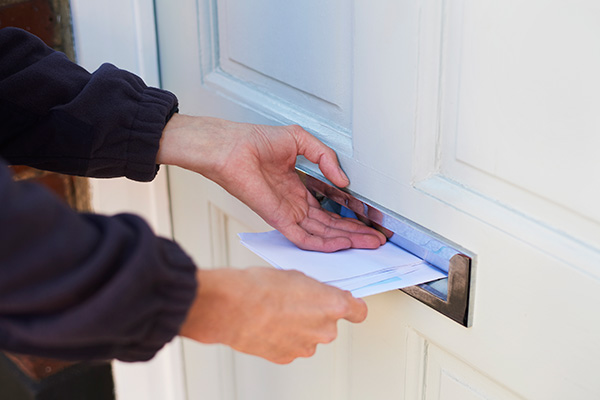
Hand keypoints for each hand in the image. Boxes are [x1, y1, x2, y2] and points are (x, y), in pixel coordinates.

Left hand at [157, 114, 385, 251]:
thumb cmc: (254, 141)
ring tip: (368, 244)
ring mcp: (287, 214)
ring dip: (346, 240)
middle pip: (330, 226)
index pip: (329, 210)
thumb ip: (325, 157)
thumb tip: (342, 179)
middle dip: (355, 233)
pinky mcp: (278, 219)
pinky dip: (324, 244)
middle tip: (376, 240)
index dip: (350, 218)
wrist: (231, 147)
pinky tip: (342, 245)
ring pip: (322, 235)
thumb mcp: (300, 140)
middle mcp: (294, 204)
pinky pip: (303, 238)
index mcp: (297, 188)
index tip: (369, 222)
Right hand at [179, 268, 367, 363]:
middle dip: (317, 314)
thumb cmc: (260, 287)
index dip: (352, 307)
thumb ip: (316, 289)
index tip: (349, 305)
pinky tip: (269, 324)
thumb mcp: (296, 276)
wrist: (232, 307)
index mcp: (332, 305)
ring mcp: (306, 346)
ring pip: (309, 336)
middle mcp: (324, 330)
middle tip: (296, 302)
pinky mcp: (287, 357)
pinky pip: (292, 346)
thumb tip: (316, 294)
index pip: (358, 312)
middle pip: (330, 324)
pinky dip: (284, 338)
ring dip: (299, 327)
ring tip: (277, 312)